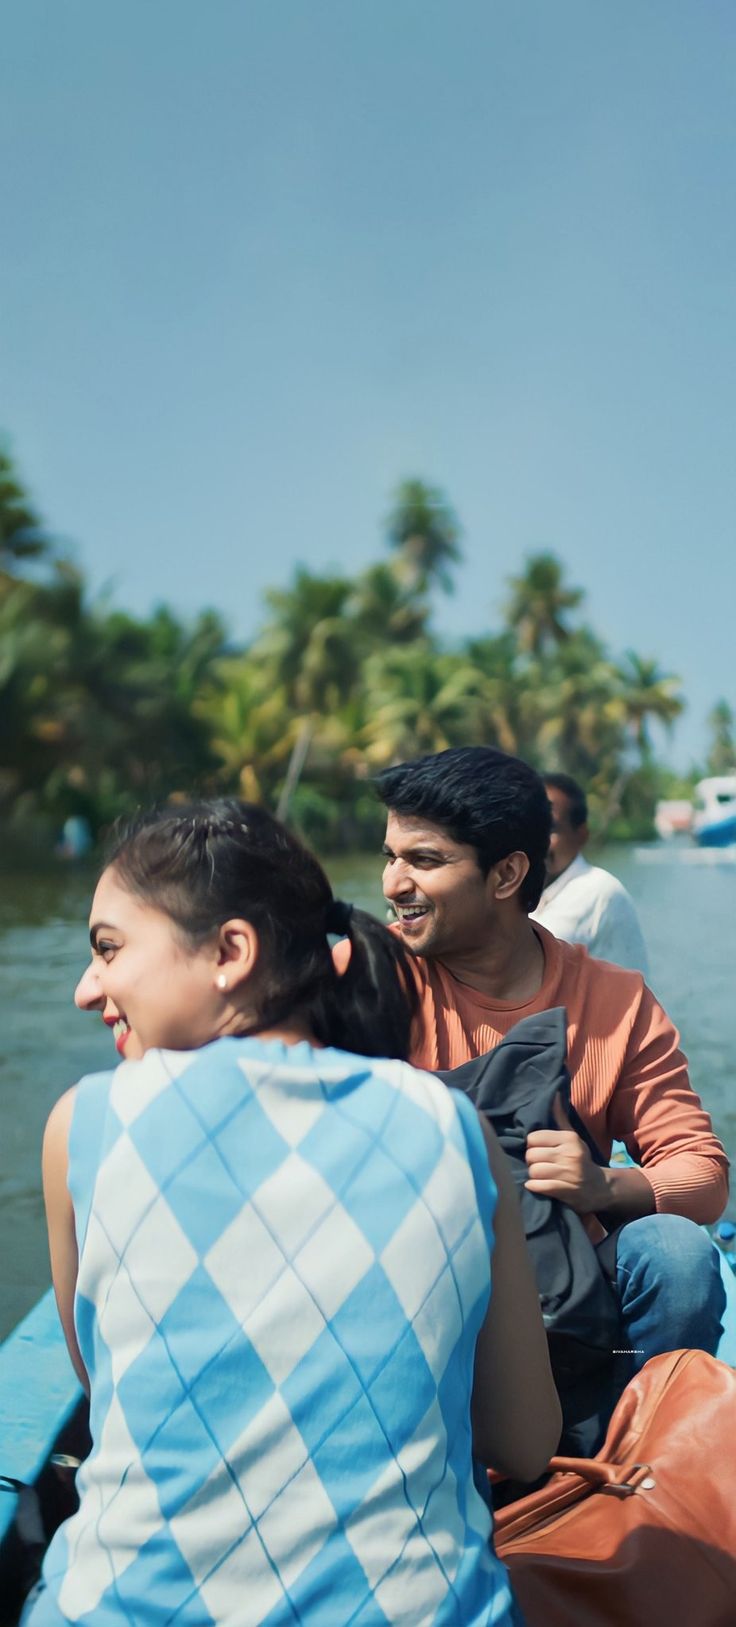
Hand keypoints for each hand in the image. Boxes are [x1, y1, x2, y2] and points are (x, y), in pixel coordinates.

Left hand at [524, 1095, 607, 1212]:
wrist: (600, 1187)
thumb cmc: (581, 1159)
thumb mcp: (574, 1138)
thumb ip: (560, 1118)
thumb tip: (554, 1095)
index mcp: (569, 1139)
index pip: (533, 1138)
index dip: (532, 1146)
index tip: (539, 1150)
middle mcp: (568, 1154)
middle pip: (531, 1155)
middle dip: (532, 1161)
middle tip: (539, 1164)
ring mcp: (567, 1173)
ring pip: (533, 1171)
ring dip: (533, 1175)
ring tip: (541, 1175)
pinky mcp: (564, 1191)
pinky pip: (537, 1186)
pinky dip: (534, 1186)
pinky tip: (539, 1185)